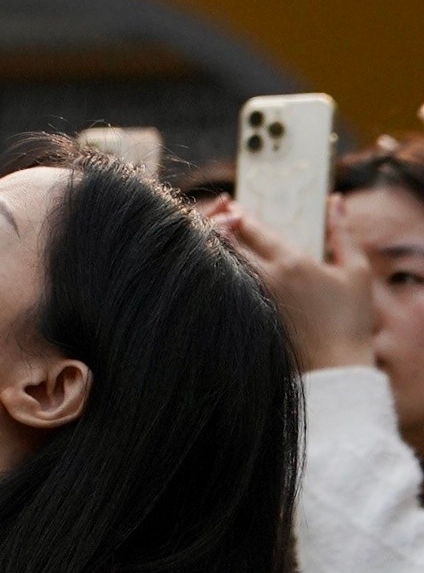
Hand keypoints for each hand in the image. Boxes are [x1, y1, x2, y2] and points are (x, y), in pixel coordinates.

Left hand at [217, 198, 380, 371]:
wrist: (337, 372)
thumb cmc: (351, 322)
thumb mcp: (357, 274)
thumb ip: (343, 233)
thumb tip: (336, 200)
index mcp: (291, 262)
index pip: (252, 226)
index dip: (238, 213)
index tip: (233, 205)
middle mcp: (266, 278)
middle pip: (227, 242)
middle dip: (218, 227)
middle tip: (217, 219)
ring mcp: (255, 299)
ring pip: (223, 265)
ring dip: (216, 250)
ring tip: (215, 241)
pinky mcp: (250, 317)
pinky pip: (227, 288)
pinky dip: (220, 274)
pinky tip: (224, 271)